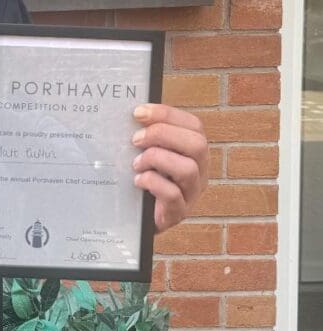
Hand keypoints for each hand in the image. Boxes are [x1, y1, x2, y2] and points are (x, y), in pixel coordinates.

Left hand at [131, 104, 207, 232]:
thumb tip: (132, 112)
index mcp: (193, 152)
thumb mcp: (147, 152)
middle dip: (163, 134)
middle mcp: (199, 171)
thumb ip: (146, 134)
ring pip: (188, 169)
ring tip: (136, 163)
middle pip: (198, 144)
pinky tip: (137, 181)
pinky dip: (152, 183)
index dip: (167, 114)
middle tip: (135, 139)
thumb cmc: (142, 179)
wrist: (136, 218)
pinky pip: (173, 195)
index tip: (138, 112)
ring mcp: (191, 194)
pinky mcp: (178, 213)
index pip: (193, 126)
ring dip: (157, 159)